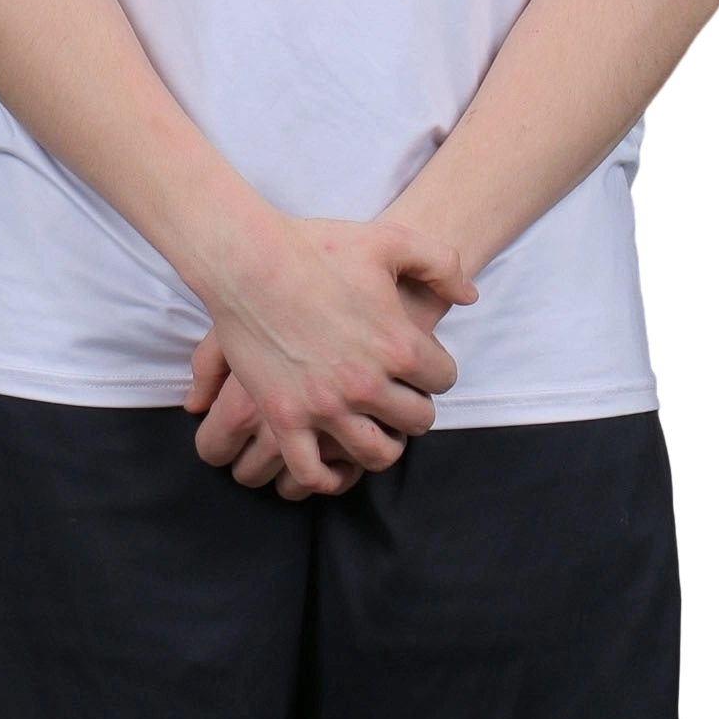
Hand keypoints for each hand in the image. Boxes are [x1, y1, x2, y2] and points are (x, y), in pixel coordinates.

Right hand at [183, 215, 472, 497]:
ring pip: (376, 454)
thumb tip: (469, 296)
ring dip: (383, 444)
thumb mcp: (391, 241)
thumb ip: (441, 265)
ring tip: (375, 429)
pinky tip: (332, 463)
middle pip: (417, 420)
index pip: (444, 378)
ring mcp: (324, 406)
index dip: (436, 368)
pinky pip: (311, 471)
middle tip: (399, 395)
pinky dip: (327, 477)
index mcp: (398, 344)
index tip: (419, 363)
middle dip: (414, 407)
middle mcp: (366, 384)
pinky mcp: (284, 417)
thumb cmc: (317, 246)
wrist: (248, 258)